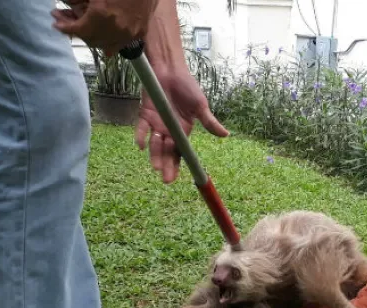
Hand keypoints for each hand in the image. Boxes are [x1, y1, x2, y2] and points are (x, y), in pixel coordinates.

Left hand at [51, 0, 158, 52]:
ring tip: (84, 27)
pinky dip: (110, 42)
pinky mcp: (139, 33)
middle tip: (66, 21)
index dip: (64, 26)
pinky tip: (104, 36)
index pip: (77, 30)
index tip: (56, 22)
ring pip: (104, 45)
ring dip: (92, 38)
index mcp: (102, 15)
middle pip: (89, 39)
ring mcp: (129, 33)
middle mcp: (115, 29)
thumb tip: (68, 3)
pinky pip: (120, 44)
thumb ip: (80, 2)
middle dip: (77, 31)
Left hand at [135, 68, 228, 183]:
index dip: (177, 165)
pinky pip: (141, 129)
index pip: (179, 153)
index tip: (175, 178)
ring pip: (154, 144)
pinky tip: (141, 146)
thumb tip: (226, 135)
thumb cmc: (187, 86)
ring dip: (155, 154)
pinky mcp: (145, 114)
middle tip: (165, 178)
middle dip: (165, 166)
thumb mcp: (200, 106)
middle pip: (166, 152)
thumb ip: (210, 122)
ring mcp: (156, 123)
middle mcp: (169, 130)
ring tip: (156, 165)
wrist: (169, 69)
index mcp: (183, 131)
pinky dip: (140, 137)